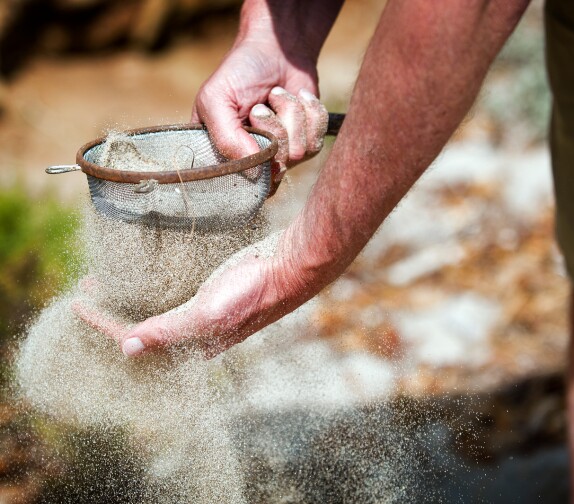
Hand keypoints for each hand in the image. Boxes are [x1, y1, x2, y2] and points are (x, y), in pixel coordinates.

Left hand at [73, 227, 337, 358]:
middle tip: (93, 286)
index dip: (103, 323)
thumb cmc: (255, 290)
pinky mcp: (217, 288)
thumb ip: (171, 329)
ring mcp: (208, 308)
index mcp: (193, 342)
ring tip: (115, 276)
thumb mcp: (209, 312)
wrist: (294, 265)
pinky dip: (155, 282)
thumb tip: (129, 348)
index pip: (137, 338)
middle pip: (146, 324)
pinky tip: (151, 268)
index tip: (77, 301)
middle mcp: (198, 329)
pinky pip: (176, 290)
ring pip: (160, 306)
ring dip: (134, 294)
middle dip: (115, 310)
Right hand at [191, 41, 328, 189]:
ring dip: (291, 114)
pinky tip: (298, 97)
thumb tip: (254, 171)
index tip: (252, 120)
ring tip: (277, 95)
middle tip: (260, 106)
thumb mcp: (216, 99)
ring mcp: (284, 154)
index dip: (253, 159)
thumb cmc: (239, 73)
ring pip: (299, 152)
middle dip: (273, 129)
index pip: (242, 184)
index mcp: (225, 156)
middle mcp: (256, 161)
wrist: (274, 50)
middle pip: (276, 168)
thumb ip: (226, 137)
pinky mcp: (308, 141)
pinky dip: (310, 111)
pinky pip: (318, 139)